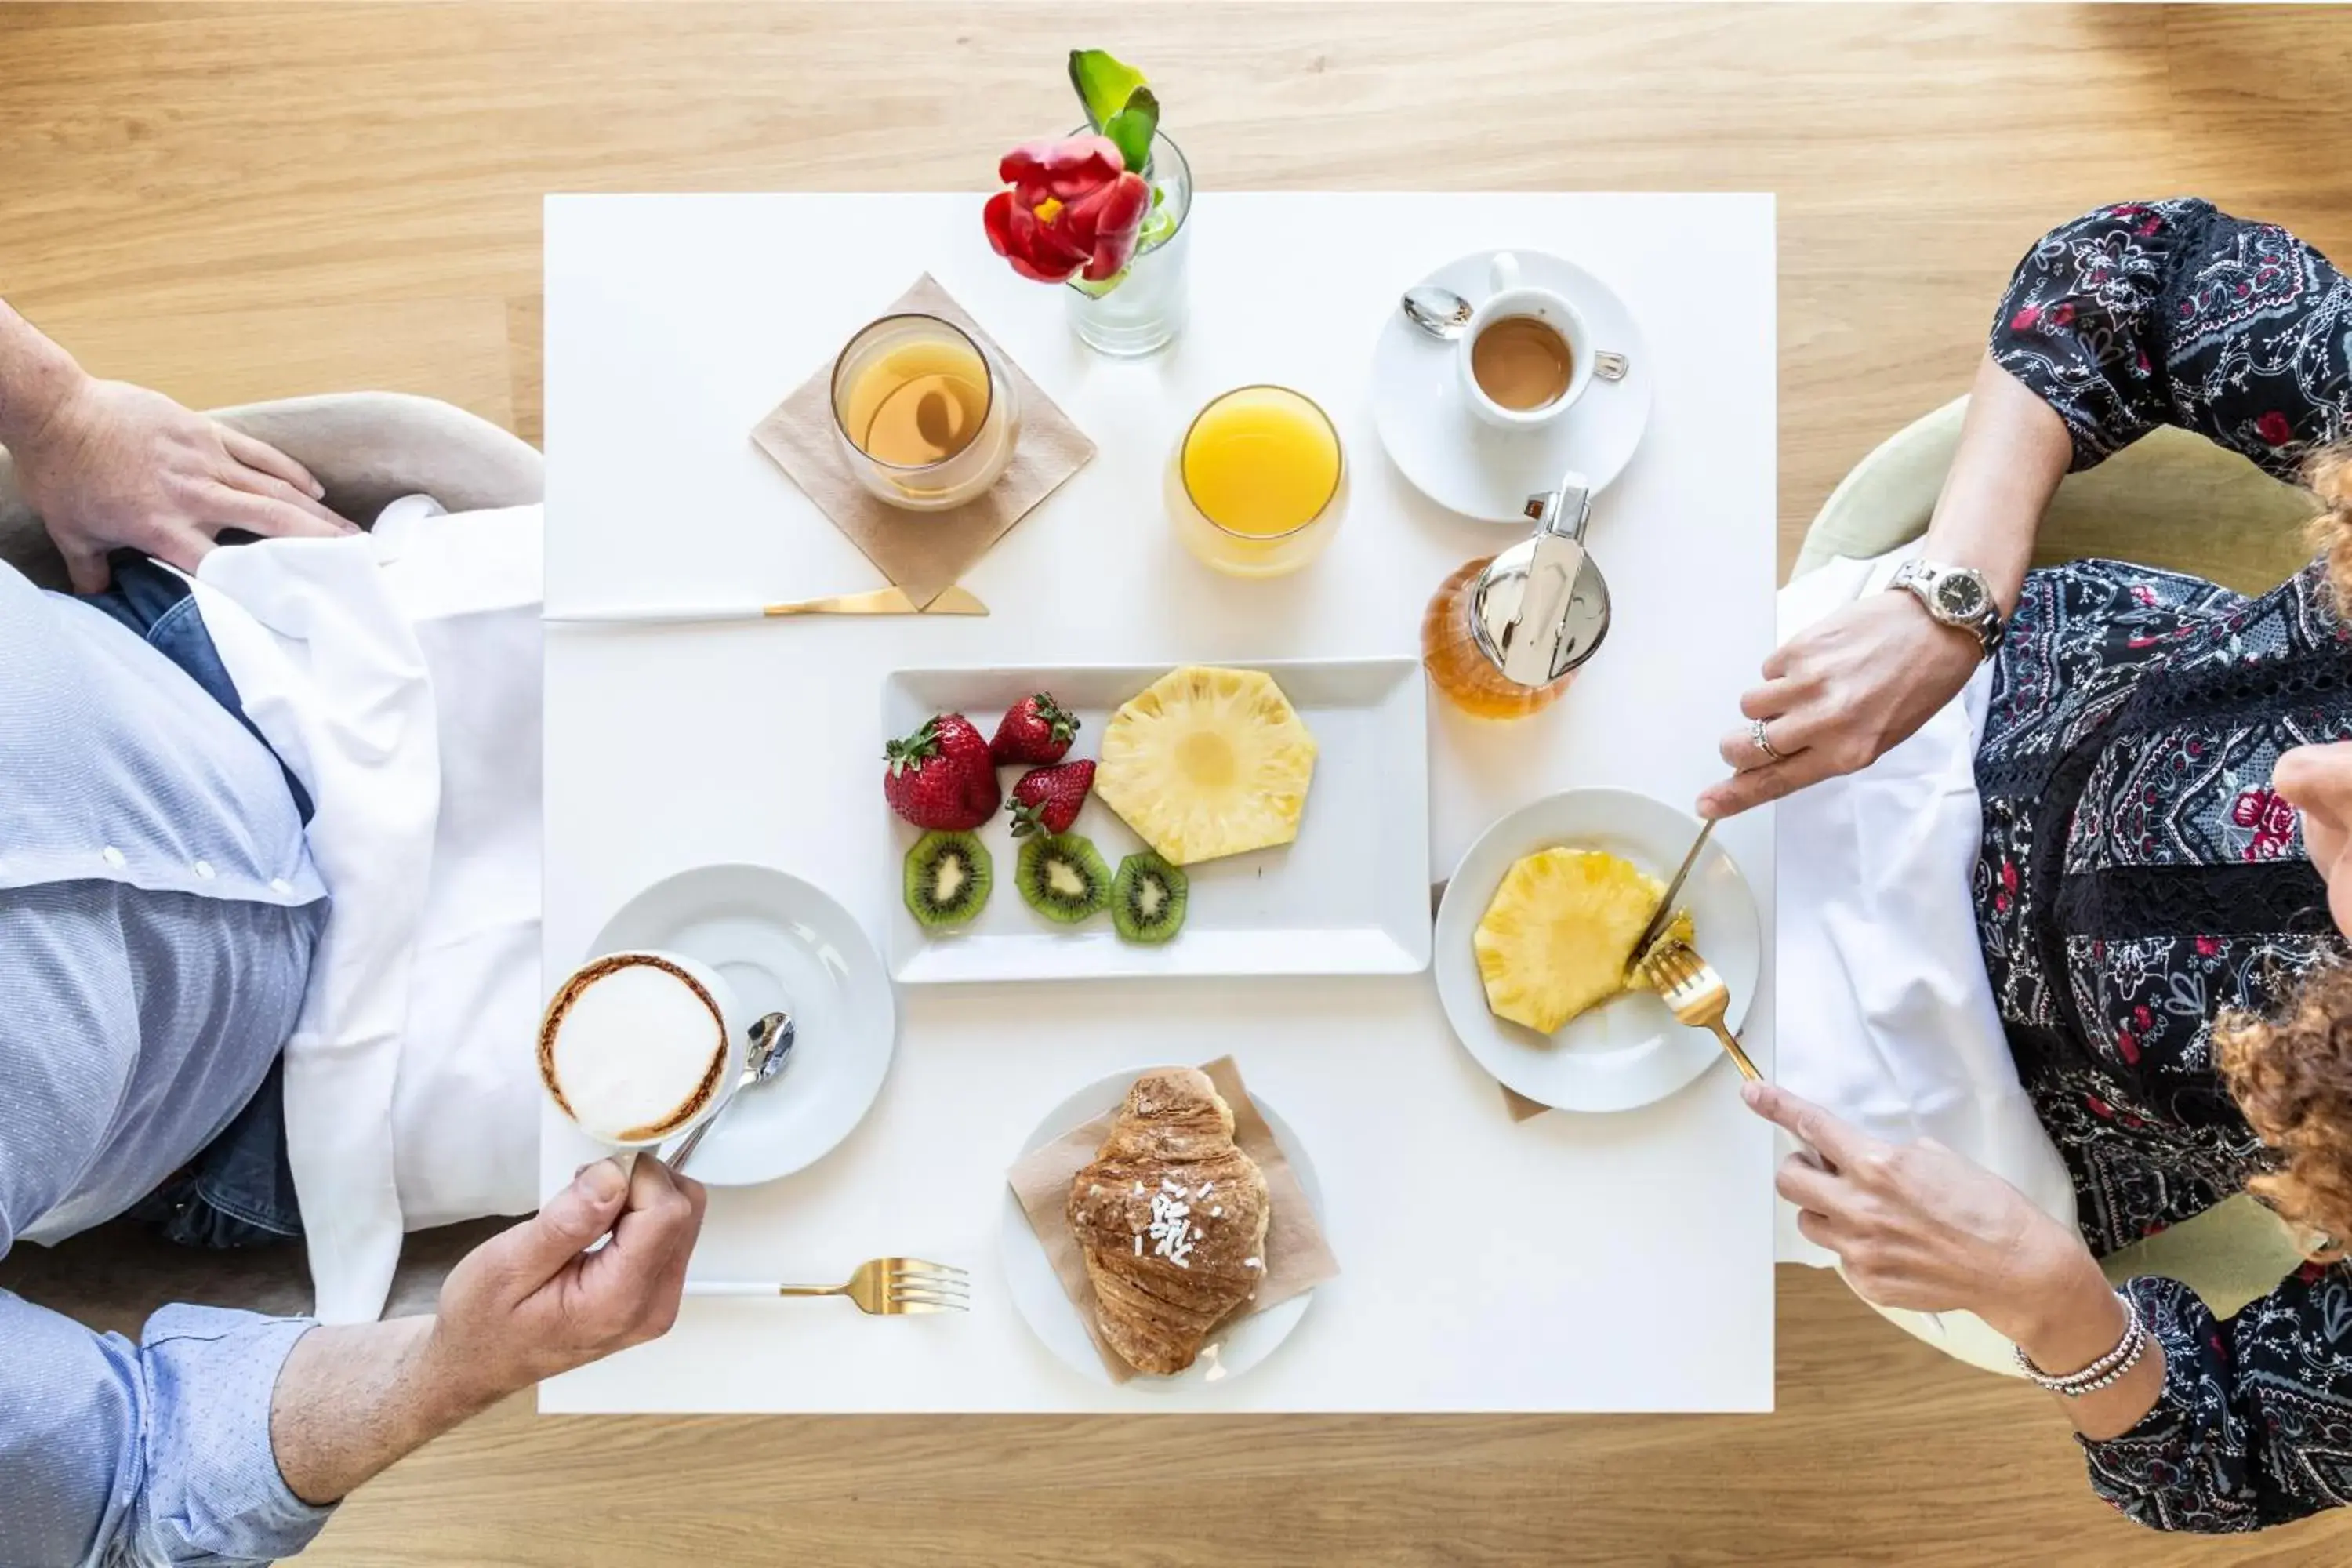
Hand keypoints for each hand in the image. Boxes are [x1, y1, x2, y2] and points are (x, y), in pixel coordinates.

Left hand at [12, 374, 353, 592]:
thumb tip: (101, 598)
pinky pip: (259, 454)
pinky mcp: (206, 432)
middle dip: (316, 543)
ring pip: (274, 490)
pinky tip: (315, 488)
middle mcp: (194, 497)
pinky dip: (291, 471)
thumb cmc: (62, 473)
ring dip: (316, 512)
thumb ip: (93, 570)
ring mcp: (205, 461)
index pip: (221, 568)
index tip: (295, 607)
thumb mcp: (71, 533)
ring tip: (350, 531)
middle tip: (354, 561)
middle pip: (269, 524)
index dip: (262, 589)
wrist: (56, 411)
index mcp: (162, 528)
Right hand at [423, 1156, 706, 1401]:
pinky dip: (642, 1212)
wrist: (480, 1363)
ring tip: (586, 1210)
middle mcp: (654, 1305)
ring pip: (684, 1216)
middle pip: (685, 1210)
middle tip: (583, 1190)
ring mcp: (660, 1302)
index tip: (589, 1176)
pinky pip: (671, 1233)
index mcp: (619, 1301)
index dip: (634, 1177)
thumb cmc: (484, 1321)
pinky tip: (601, 1223)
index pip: (667, 1212)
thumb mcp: (507, 1265)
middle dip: (640, 1181)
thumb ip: (566, 1221)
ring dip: (642, 1195)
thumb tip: (614, 1177)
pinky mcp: (657, 1294)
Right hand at [1697, 590, 1981, 818]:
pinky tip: (1817, 664)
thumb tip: (1771, 761)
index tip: (1705, 804)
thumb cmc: (1917, 685)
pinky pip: (1767, 669)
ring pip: (1749, 706)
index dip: (1734, 796)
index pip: (1776, 782)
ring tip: (1801, 691)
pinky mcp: (1801, 646)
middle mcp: (1825, 721)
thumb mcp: (1879, 736)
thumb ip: (1823, 753)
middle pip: (1746, 746)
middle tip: (1747, 740)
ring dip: (1765, 704)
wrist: (1936, 624)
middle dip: (1737, 747)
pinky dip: (1783, 672)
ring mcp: (1809, 681)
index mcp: (1849, 752)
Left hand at [1741, 1081, 2102, 1342]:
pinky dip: (1855, 1247)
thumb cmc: (1987, 1208)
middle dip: (1802, 1170)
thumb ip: (1884, 1154)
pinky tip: (1893, 1246)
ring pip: (1809, 1222)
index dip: (1777, 1106)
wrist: (2017, 1267)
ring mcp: (1860, 1249)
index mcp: (1877, 1165)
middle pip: (1790, 1181)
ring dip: (1826, 1212)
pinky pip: (1840, 1257)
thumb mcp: (1936, 1158)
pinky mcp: (1867, 1282)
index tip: (1753, 1094)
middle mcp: (1860, 1207)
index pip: (1812, 1126)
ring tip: (1868, 1214)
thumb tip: (1853, 1155)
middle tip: (1825, 1171)